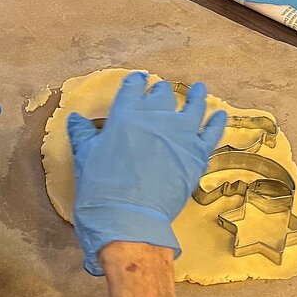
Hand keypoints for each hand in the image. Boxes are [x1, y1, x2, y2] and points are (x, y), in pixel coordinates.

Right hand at [67, 73, 227, 275]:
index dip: (137, 82)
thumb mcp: (85, 156)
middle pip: (163, 95)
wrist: (127, 216)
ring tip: (199, 89)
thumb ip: (83, 134)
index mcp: (127, 113)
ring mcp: (181, 134)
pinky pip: (212, 132)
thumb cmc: (101, 187)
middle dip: (161, 93)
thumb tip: (76, 119)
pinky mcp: (198, 154)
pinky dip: (217, 122)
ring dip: (196, 96)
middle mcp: (157, 116)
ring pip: (193, 106)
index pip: (134, 87)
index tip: (140, 81)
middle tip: (162, 93)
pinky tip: (219, 115)